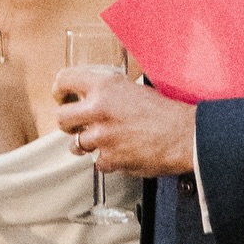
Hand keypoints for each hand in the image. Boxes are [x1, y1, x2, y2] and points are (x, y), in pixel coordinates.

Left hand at [52, 67, 194, 178]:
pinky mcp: (110, 159)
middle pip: (61, 118)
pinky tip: (119, 153)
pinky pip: (97, 162)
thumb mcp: (134, 89)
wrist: (185, 135)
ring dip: (85, 144)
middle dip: (67, 123)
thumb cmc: (167, 112)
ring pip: (75, 145)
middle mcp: (99, 110)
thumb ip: (110, 93)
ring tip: (102, 141)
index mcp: (105, 87)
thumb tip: (96, 98)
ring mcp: (102, 137)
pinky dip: (106, 160)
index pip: (65, 80)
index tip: (61, 96)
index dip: (59, 90)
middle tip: (76, 124)